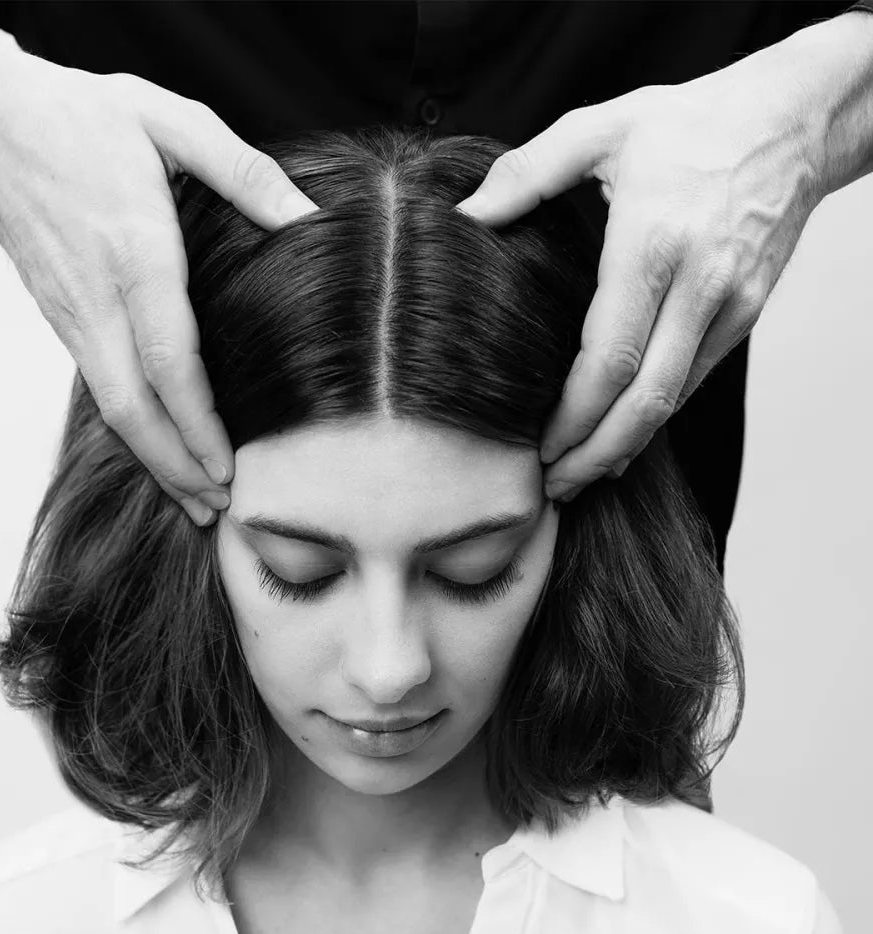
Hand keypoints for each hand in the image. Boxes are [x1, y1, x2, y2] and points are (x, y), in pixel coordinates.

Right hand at [0, 40, 317, 524]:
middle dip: (177, 469)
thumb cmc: (81, 120)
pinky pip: (101, 390)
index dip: (198, 425)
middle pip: (134, 409)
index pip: (170, 361)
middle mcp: (100, 300)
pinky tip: (162, 449)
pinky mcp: (63, 321)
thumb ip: (242, 172)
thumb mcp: (169, 121)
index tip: (227, 470)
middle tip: (217, 511)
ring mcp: (74, 317)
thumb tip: (305, 216)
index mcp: (136, 255)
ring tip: (195, 500)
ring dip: (155, 461)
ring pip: (114, 409)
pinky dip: (134, 432)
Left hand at [455, 13, 872, 501]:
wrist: (794, 118)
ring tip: (581, 474)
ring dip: (626, 446)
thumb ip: (527, 173)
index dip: (574, 417)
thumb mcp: (603, 127)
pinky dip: (657, 417)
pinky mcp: (748, 312)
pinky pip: (695, 379)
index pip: (609, 358)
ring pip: (674, 400)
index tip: (540, 450)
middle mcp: (697, 283)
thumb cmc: (692, 122)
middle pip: (644, 399)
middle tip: (554, 487)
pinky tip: (625, 436)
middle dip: (596, 454)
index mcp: (651, 243)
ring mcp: (729, 303)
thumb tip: (465, 218)